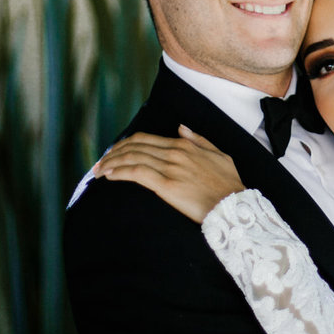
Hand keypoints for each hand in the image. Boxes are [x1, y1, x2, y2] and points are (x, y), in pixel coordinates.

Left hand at [93, 127, 243, 222]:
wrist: (236, 206)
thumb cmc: (230, 185)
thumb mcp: (220, 154)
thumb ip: (199, 140)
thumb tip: (181, 127)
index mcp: (184, 145)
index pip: (145, 139)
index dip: (125, 144)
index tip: (113, 152)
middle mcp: (175, 152)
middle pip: (134, 146)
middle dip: (113, 153)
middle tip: (100, 162)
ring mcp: (170, 168)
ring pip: (132, 158)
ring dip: (111, 163)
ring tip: (97, 170)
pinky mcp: (166, 185)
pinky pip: (136, 173)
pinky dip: (118, 172)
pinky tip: (107, 176)